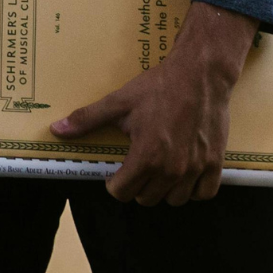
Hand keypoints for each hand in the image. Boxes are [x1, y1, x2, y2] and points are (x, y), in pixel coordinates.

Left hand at [51, 2, 258, 205]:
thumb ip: (87, 119)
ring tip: (158, 170)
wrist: (200, 73)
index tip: (115, 173)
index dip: (114, 183)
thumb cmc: (159, 86)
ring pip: (175, 200)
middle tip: (136, 166)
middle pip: (147, 199)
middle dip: (137, 186)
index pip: (122, 193)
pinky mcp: (215, 163)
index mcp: (146, 157)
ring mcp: (196, 168)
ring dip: (164, 190)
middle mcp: (172, 169)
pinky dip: (194, 189)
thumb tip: (56, 130)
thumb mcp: (119, 102)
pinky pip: (204, 194)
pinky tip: (185, 173)